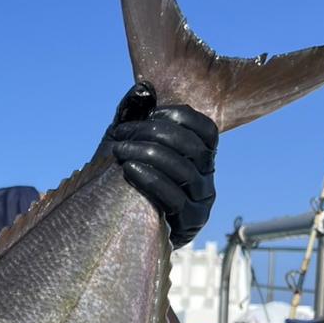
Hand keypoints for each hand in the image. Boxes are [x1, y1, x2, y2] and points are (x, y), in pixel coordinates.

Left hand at [108, 81, 216, 246]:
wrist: (117, 233)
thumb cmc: (125, 186)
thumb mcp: (129, 148)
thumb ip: (136, 118)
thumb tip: (143, 89)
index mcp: (200, 160)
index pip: (206, 130)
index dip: (182, 116)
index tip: (151, 113)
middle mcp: (206, 180)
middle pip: (194, 148)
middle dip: (156, 133)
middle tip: (122, 132)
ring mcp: (200, 204)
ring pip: (184, 171)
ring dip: (148, 154)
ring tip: (119, 149)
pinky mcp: (188, 226)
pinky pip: (173, 198)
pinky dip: (150, 179)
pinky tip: (128, 170)